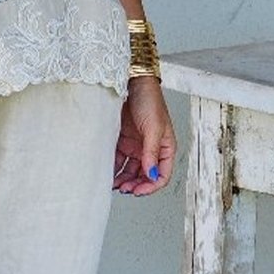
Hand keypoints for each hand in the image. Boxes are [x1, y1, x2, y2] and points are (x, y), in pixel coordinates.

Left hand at [113, 75, 176, 195]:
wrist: (133, 82)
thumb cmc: (149, 100)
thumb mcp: (154, 128)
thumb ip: (151, 153)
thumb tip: (151, 174)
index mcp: (165, 148)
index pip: (162, 175)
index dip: (151, 186)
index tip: (138, 191)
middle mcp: (151, 149)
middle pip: (145, 175)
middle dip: (136, 184)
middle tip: (124, 189)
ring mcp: (136, 146)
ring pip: (131, 170)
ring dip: (124, 179)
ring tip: (114, 184)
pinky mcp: (123, 141)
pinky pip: (119, 160)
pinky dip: (114, 168)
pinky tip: (108, 173)